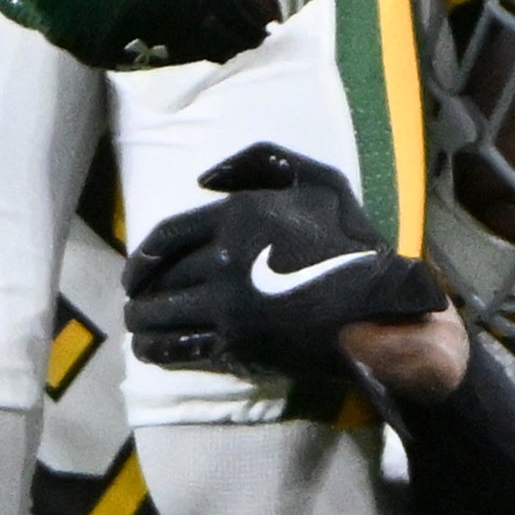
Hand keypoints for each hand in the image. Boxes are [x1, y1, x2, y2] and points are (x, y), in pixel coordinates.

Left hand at [122, 142, 455, 390]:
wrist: (381, 309)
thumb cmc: (352, 242)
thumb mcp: (318, 179)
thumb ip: (260, 162)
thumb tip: (204, 180)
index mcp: (237, 217)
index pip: (165, 238)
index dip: (141, 258)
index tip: (134, 272)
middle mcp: (224, 261)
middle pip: (161, 280)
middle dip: (140, 293)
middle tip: (133, 301)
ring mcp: (230, 308)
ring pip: (164, 316)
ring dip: (142, 323)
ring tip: (137, 327)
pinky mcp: (240, 347)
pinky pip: (182, 349)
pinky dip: (158, 351)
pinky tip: (149, 351)